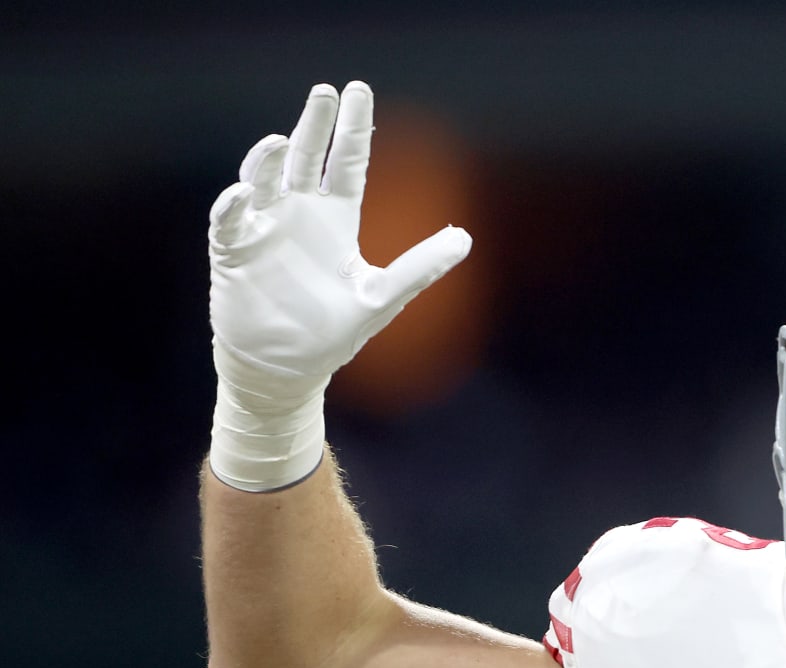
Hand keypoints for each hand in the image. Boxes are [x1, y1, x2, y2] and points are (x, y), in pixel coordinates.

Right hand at [207, 81, 470, 404]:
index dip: (354, 130)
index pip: (347, 163)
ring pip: (264, 179)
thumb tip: (466, 239)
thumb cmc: (330, 333)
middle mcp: (299, 214)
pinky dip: (234, 206)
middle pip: (307, 157)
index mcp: (335, 219)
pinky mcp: (234, 251)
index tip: (358, 91)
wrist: (285, 368)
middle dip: (315, 125)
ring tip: (282, 143)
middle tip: (325, 92)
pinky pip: (229, 221)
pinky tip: (244, 194)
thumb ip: (420, 267)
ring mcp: (263, 228)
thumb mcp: (382, 296)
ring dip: (269, 160)